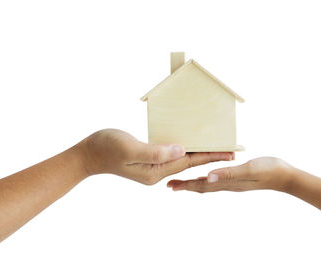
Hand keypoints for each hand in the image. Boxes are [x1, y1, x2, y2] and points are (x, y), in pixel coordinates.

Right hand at [78, 129, 233, 184]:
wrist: (88, 154)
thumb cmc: (105, 148)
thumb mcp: (129, 148)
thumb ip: (154, 151)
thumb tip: (180, 150)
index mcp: (154, 171)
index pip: (188, 162)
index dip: (209, 156)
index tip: (230, 152)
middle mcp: (156, 172)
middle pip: (189, 163)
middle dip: (210, 156)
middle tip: (232, 151)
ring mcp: (152, 168)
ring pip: (181, 159)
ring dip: (199, 154)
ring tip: (217, 149)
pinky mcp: (148, 161)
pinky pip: (171, 155)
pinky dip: (185, 151)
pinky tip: (191, 146)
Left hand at [167, 157, 293, 191]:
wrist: (286, 176)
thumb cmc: (269, 170)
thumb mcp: (249, 170)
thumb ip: (229, 173)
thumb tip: (208, 177)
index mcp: (227, 182)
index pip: (202, 185)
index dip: (186, 186)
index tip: (171, 186)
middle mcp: (228, 184)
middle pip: (202, 187)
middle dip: (185, 186)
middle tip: (170, 185)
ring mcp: (233, 182)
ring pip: (209, 184)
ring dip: (194, 183)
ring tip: (183, 182)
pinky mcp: (239, 178)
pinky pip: (218, 179)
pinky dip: (208, 179)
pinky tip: (208, 176)